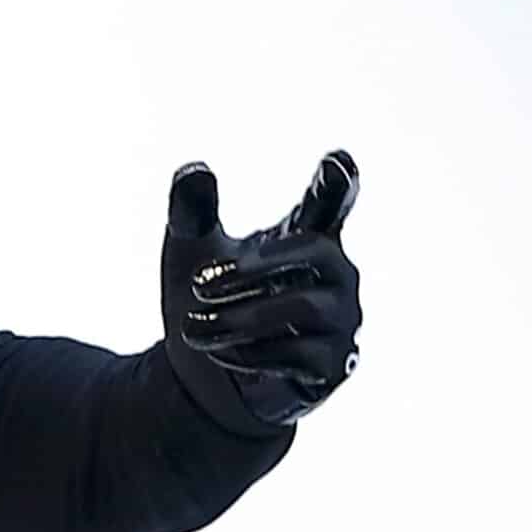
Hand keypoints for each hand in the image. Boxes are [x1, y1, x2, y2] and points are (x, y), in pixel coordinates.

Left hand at [163, 151, 363, 430]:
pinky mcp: (335, 364)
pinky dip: (249, 353)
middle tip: (197, 283)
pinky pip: (298, 354)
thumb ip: (193, 212)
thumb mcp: (189, 251)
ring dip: (239, 318)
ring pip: (300, 308)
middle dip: (252, 267)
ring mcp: (342, 320)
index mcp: (303, 236)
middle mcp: (335, 274)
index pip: (328, 204)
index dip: (336, 183)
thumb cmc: (206, 299)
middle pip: (313, 251)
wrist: (201, 373)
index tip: (338, 158)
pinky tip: (215, 352)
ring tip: (191, 327)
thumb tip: (194, 169)